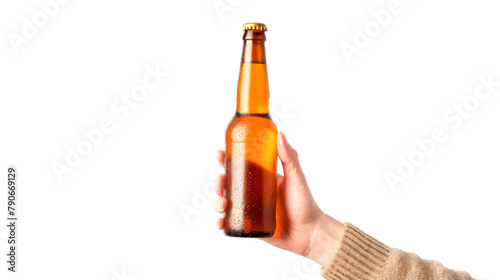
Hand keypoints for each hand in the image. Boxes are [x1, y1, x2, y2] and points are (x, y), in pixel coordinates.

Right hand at [213, 131, 343, 266]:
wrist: (309, 233)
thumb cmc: (305, 204)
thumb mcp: (296, 177)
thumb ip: (289, 157)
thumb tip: (279, 133)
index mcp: (262, 177)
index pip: (240, 164)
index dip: (227, 159)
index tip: (220, 153)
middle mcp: (253, 192)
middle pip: (228, 184)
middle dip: (219, 181)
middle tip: (221, 181)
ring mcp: (250, 209)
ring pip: (225, 202)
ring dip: (217, 201)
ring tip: (222, 203)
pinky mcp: (249, 225)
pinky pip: (230, 223)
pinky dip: (220, 222)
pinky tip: (220, 222)